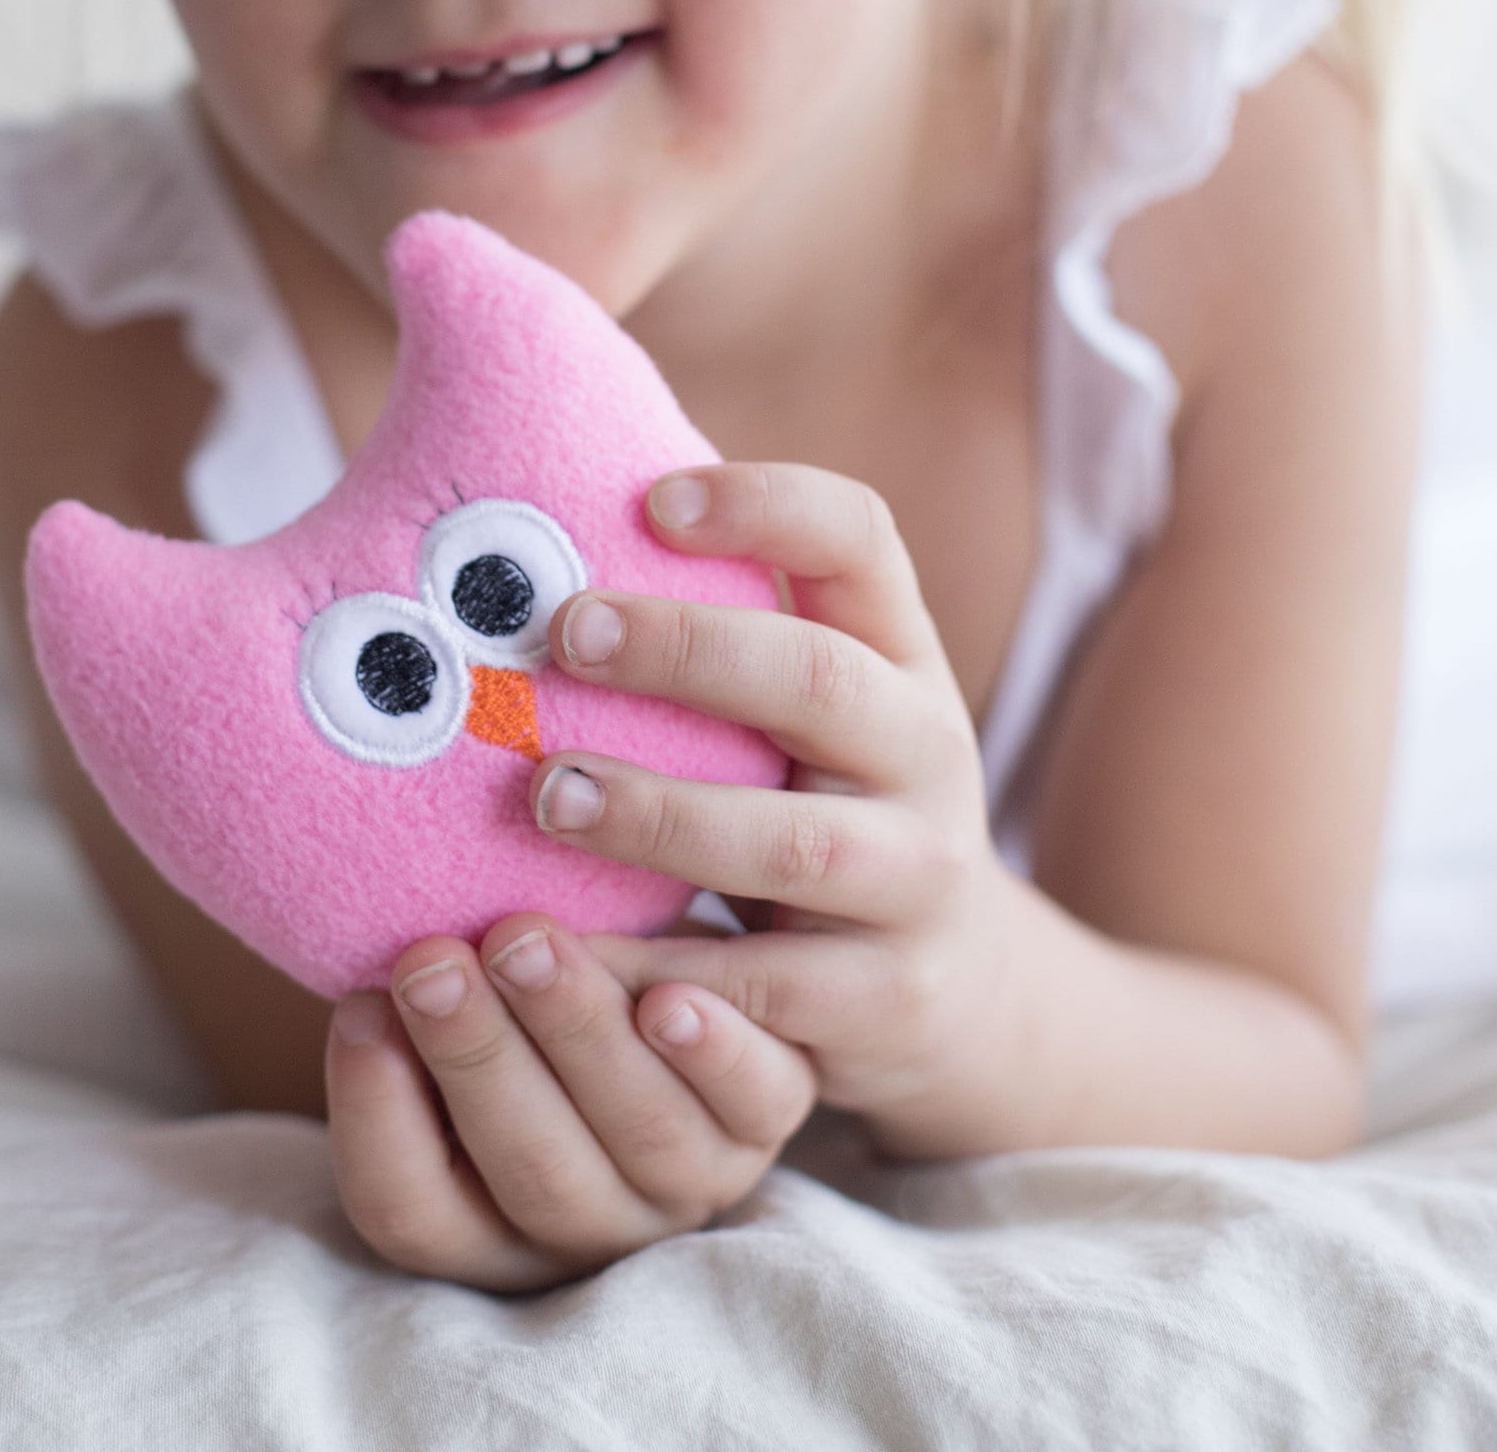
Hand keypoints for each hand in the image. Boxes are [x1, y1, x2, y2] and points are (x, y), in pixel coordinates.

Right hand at [324, 910, 816, 1292]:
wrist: (632, 970)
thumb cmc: (504, 1001)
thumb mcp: (445, 1023)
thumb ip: (405, 1018)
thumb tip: (360, 980)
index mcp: (484, 1229)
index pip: (411, 1214)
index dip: (376, 1119)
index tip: (357, 1008)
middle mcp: (590, 1228)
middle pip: (533, 1173)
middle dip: (476, 1060)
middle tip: (432, 963)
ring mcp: (687, 1183)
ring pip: (640, 1133)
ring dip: (578, 1034)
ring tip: (523, 942)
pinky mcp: (766, 1121)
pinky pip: (752, 1100)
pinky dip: (713, 1052)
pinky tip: (669, 997)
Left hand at [538, 462, 1033, 1159]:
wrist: (962, 987)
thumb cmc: (825, 808)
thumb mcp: (809, 715)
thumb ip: (720, 638)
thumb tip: (534, 532)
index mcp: (898, 657)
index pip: (858, 539)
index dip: (764, 505)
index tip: (652, 499)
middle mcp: (927, 753)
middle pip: (817, 677)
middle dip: (686, 649)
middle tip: (563, 633)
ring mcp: (920, 879)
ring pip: (796, 844)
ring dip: (662, 816)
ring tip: (547, 797)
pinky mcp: (891, 996)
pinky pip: (772, 989)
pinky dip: (675, 979)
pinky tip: (585, 960)